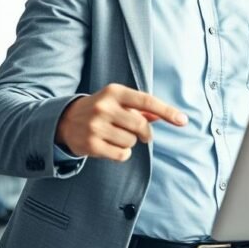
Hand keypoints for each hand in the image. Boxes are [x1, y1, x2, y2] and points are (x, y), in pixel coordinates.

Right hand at [55, 84, 187, 160]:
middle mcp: (104, 107)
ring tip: (116, 136)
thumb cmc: (100, 109)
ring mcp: (95, 126)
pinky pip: (121, 155)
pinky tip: (110, 146)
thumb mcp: (118, 102)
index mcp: (114, 92)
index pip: (146, 101)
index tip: (183, 120)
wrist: (65, 121)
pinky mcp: (91, 145)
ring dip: (129, 143)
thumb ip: (141, 108)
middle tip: (141, 135)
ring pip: (131, 142)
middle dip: (144, 133)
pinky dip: (122, 153)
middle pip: (141, 126)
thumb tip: (163, 115)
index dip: (167, 111)